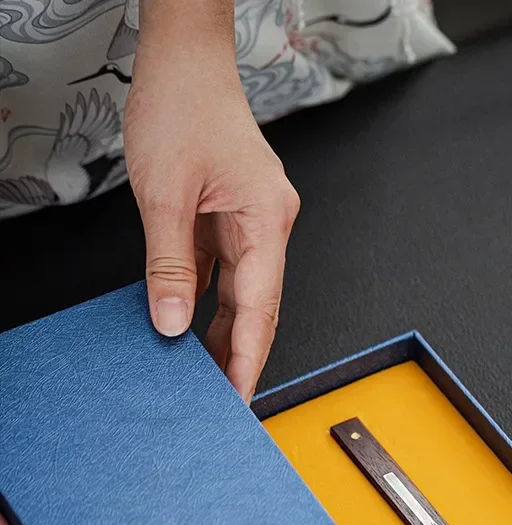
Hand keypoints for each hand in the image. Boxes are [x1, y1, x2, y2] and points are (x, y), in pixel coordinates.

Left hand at [124, 7, 299, 401]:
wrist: (185, 59)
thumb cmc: (184, 106)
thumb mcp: (164, 193)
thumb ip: (170, 265)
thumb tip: (171, 323)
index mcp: (267, 221)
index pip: (260, 310)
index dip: (247, 360)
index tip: (237, 398)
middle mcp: (268, 227)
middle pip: (257, 309)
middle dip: (238, 356)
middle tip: (220, 401)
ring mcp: (251, 224)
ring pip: (240, 296)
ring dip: (220, 334)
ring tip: (201, 375)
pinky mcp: (229, 220)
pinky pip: (221, 274)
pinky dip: (205, 303)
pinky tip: (186, 328)